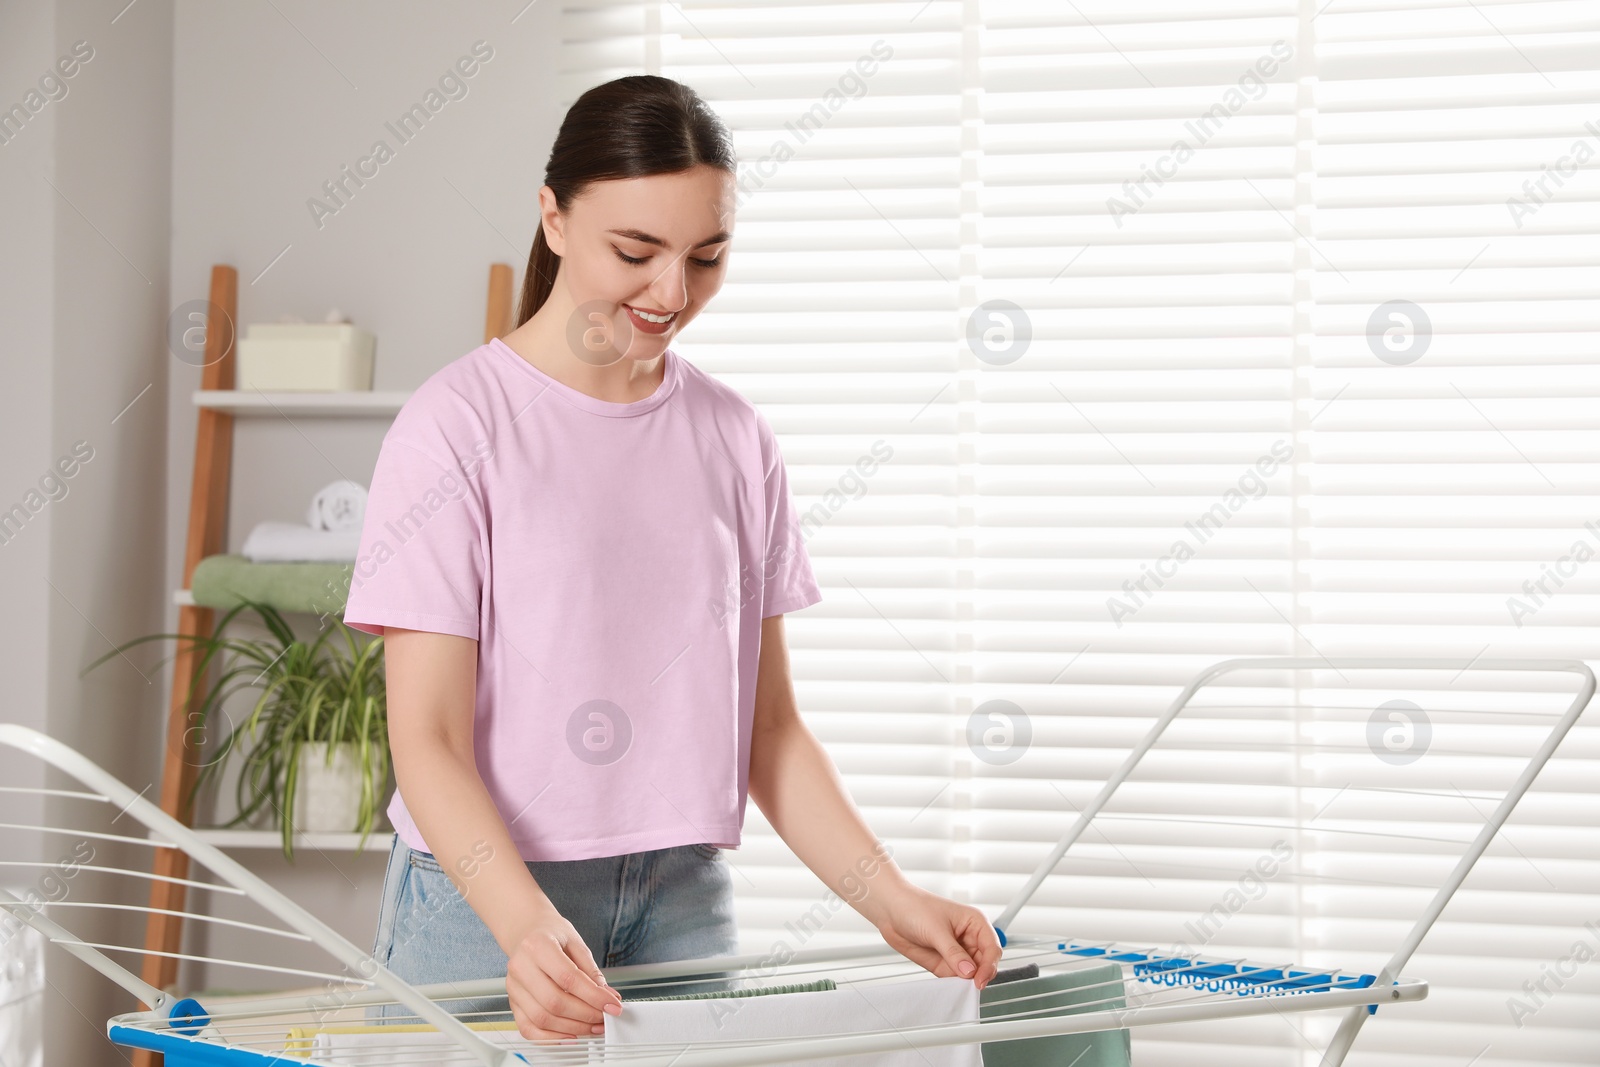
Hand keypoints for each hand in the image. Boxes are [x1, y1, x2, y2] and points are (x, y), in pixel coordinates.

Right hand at [504, 903, 622, 1040]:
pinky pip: (528, 1028)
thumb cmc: (552, 935)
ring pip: (542, 1018)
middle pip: (554, 1002)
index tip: (612, 1005)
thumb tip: (608, 998)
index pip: (568, 978)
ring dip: (573, 1028)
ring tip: (593, 1026)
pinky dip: (551, 1038)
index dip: (593, 996)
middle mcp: (520, 967)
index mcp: (537, 946)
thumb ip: (591, 972)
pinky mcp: (512, 1002)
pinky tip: (571, 1036)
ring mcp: (513, 987)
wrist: (527, 932)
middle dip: (585, 1015)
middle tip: (604, 1017)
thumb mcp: (576, 943)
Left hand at [873, 883, 1001, 989]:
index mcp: (975, 923)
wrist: (891, 909)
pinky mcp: (944, 962)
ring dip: (966, 982)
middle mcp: (969, 938)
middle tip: (970, 986)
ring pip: (971, 974)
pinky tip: (949, 986)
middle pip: (985, 964)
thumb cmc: (915, 907)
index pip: (992, 948)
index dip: (989, 966)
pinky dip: (954, 985)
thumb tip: (969, 972)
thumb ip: (953, 953)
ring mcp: (957, 952)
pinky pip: (955, 978)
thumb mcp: (936, 930)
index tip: (979, 980)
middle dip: (980, 976)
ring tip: (957, 985)